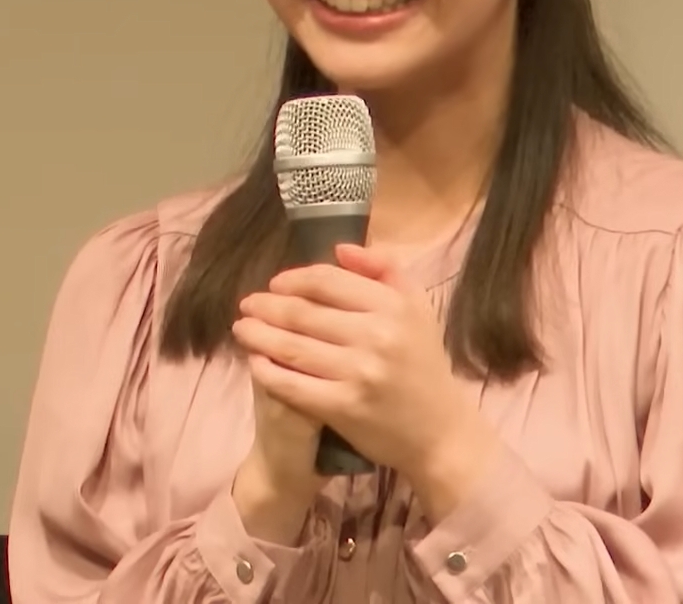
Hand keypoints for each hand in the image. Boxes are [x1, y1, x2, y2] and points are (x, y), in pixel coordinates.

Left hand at [231, 245, 500, 515]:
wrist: (441, 432)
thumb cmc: (425, 365)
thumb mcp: (418, 308)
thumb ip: (384, 270)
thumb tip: (339, 249)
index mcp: (394, 306)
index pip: (328, 281)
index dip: (293, 279)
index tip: (275, 284)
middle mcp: (377, 335)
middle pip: (304, 312)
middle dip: (267, 306)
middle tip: (247, 304)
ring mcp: (358, 372)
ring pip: (292, 346)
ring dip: (258, 335)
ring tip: (241, 329)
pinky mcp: (344, 407)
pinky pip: (292, 384)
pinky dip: (267, 371)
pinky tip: (254, 362)